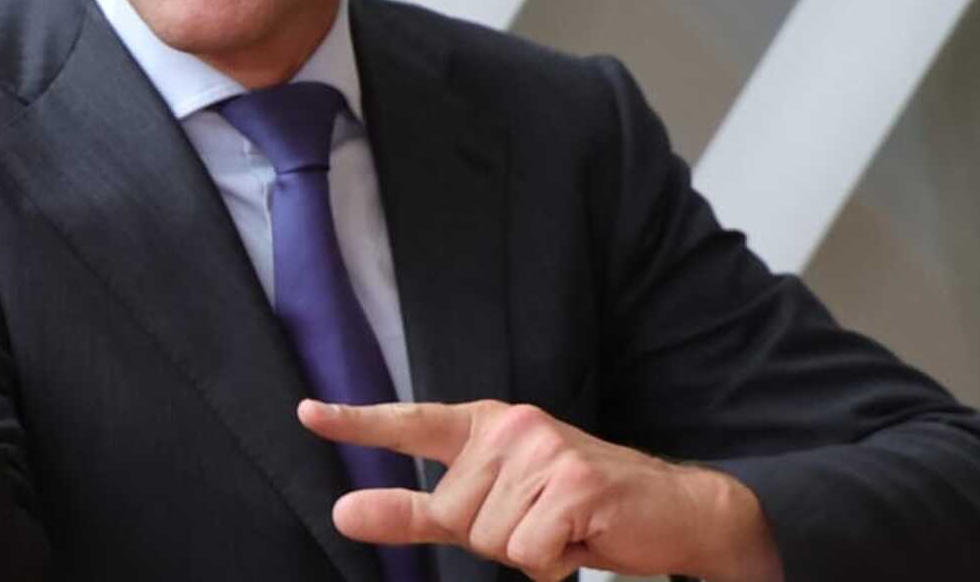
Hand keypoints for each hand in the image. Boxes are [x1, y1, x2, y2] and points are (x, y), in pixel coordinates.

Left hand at [298, 399, 782, 581]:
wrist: (671, 510)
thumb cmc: (575, 509)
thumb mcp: (493, 506)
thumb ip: (415, 512)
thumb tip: (343, 512)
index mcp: (486, 427)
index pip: (411, 424)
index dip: (357, 423)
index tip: (307, 414)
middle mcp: (511, 428)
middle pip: (457, 517)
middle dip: (498, 539)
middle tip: (544, 522)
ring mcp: (544, 451)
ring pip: (491, 540)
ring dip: (530, 553)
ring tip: (565, 528)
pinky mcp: (573, 484)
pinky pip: (527, 555)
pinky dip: (555, 564)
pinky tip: (583, 538)